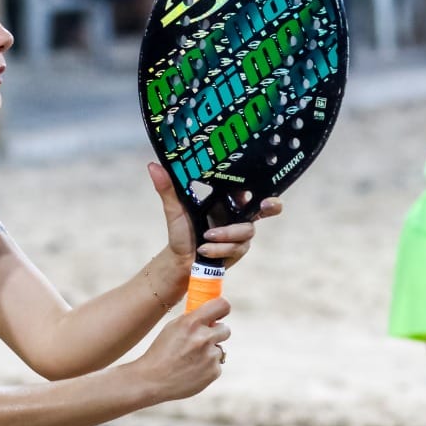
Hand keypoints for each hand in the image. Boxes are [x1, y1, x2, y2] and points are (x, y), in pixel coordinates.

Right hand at [135, 296, 231, 401]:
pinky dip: (207, 367)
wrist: (152, 380)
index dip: (222, 309)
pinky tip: (192, 370)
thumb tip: (210, 315)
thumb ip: (193, 319)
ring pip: (220, 349)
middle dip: (216, 334)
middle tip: (203, 340)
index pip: (222, 305)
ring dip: (210, 352)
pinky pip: (217, 365)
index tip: (220, 314)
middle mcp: (203, 338)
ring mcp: (210, 356)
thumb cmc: (161, 352)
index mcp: (192, 323)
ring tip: (191, 360)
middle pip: (226, 329)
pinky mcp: (213, 372)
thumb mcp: (173, 327)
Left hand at [146, 163, 283, 271]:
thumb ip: (168, 188)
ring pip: (246, 230)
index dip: (262, 182)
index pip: (250, 185)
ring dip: (226, 234)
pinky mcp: (239, 248)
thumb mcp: (174, 208)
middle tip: (266, 205)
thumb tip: (153, 165)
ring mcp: (241, 231)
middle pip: (267, 207)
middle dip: (271, 205)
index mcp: (227, 197)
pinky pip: (237, 247)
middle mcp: (238, 212)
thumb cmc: (180, 231)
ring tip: (206, 238)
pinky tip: (205, 250)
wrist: (181, 260)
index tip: (262, 182)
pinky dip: (220, 249)